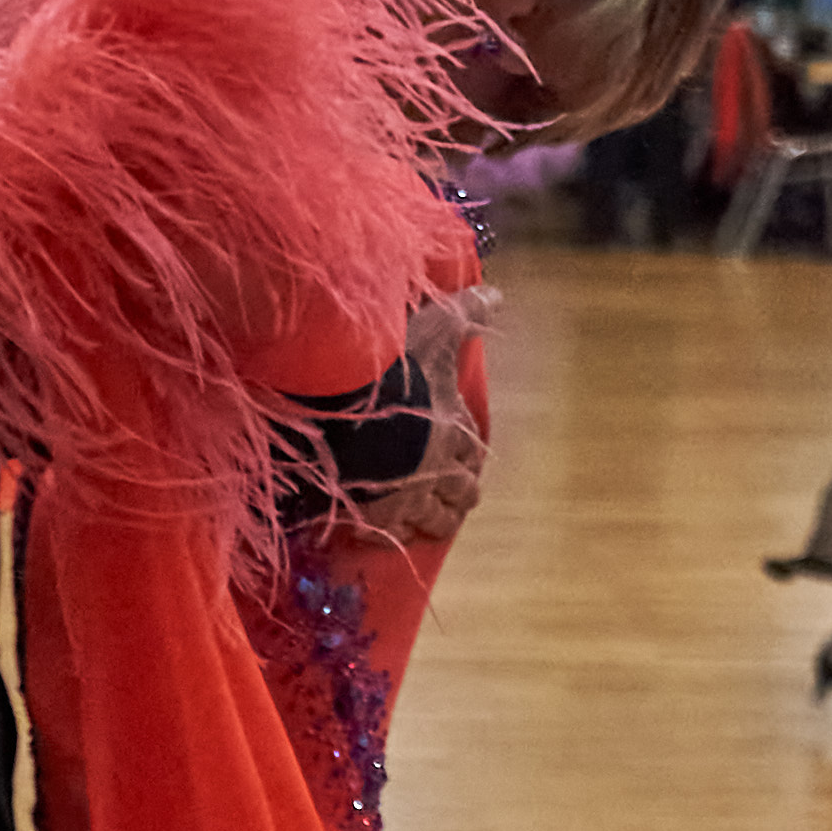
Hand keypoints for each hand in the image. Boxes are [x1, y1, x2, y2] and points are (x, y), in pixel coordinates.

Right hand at [344, 285, 497, 549]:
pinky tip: (377, 524)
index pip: (474, 450)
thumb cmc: (388, 361)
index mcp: (453, 427)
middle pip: (463, 492)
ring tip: (424, 517)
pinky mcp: (369, 516)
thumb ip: (466, 312)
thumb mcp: (432, 326)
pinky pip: (385, 535)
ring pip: (433, 521)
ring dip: (433, 518)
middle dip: (460, 491)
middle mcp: (437, 468)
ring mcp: (404, 497)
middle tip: (451, 492)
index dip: (469, 453)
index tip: (464, 456)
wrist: (332, 402)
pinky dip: (385, 530)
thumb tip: (499, 295)